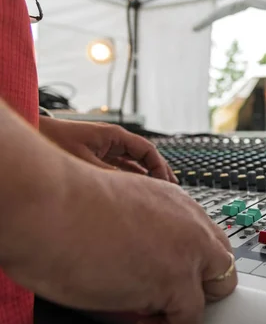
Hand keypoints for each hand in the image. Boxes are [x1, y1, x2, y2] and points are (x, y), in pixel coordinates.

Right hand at [3, 166, 236, 323]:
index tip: (181, 275)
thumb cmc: (69, 207)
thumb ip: (147, 229)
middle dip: (204, 284)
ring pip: (211, 293)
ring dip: (183, 305)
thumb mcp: (124, 206)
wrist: (54, 208)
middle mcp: (190, 225)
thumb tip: (146, 256)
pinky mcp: (175, 283)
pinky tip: (140, 316)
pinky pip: (188, 318)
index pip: (207, 238)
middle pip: (223, 265)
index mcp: (177, 203)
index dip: (196, 263)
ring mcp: (188, 255)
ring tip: (149, 309)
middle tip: (173, 297)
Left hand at [39, 116, 176, 182]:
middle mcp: (114, 141)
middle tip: (173, 188)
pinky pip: (123, 167)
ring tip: (160, 191)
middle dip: (159, 172)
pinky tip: (140, 189)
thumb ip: (110, 176)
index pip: (147, 150)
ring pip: (135, 163)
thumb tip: (132, 190)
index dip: (159, 167)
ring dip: (147, 176)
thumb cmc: (55, 142)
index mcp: (115, 136)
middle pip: (145, 156)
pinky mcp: (98, 157)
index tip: (166, 183)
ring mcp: (106, 149)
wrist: (34, 133)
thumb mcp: (86, 163)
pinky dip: (133, 178)